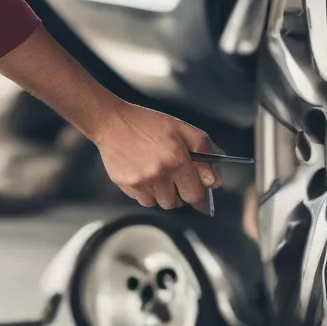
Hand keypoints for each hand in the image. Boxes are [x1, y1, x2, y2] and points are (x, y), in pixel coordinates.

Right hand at [92, 101, 223, 211]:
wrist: (111, 122)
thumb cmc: (146, 124)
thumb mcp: (182, 128)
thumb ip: (205, 151)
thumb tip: (215, 178)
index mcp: (176, 160)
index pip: (195, 194)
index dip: (198, 192)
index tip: (196, 187)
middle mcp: (158, 174)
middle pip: (177, 203)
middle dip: (179, 192)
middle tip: (174, 176)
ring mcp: (140, 182)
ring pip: (159, 203)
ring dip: (162, 193)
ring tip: (156, 173)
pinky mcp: (126, 185)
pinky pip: (142, 200)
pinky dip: (146, 192)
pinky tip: (143, 174)